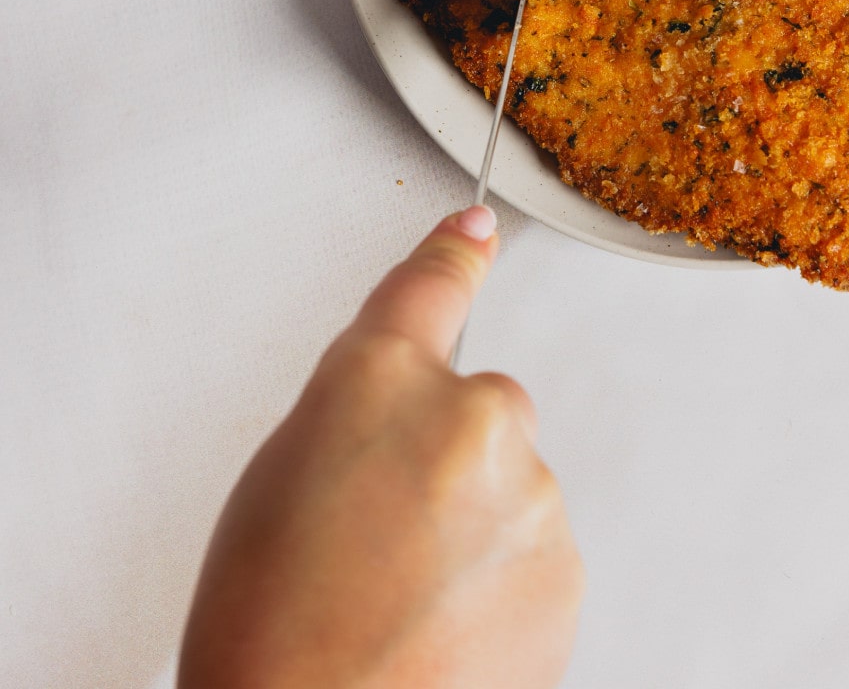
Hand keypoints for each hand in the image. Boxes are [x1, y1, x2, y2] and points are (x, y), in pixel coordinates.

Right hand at [178, 207, 584, 688]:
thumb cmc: (268, 630)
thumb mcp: (274, 482)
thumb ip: (354, 414)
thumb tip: (399, 407)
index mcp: (379, 379)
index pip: (429, 287)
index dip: (453, 253)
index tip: (475, 228)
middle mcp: (469, 414)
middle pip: (475, 410)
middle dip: (440, 458)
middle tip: (373, 540)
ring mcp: (527, 492)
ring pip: (508, 489)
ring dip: (469, 530)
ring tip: (398, 605)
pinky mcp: (564, 566)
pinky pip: (531, 554)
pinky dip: (497, 587)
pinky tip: (438, 635)